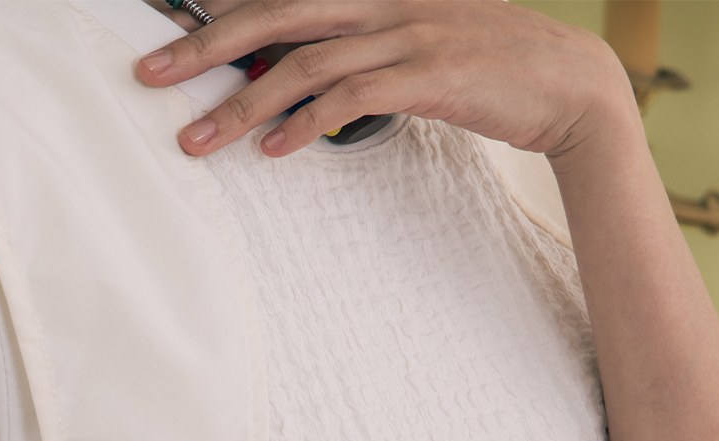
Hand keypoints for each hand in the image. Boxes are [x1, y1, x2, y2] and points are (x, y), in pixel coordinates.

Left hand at [133, 0, 632, 161]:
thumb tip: (300, 83)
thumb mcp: (414, 49)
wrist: (567, 84)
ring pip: (304, 60)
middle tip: (150, 75)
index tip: (168, 35)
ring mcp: (407, 32)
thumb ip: (357, 56)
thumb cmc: (487, 71)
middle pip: (275, 13)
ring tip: (196, 138)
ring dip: (242, 102)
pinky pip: (351, 94)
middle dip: (203, 46)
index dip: (223, 11)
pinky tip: (273, 149)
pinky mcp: (428, 72)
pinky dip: (305, 122)